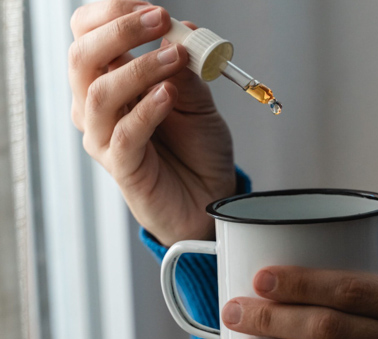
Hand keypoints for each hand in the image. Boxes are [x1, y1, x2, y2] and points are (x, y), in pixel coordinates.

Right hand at [69, 0, 235, 245]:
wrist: (210, 197)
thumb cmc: (198, 148)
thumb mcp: (198, 100)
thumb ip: (186, 69)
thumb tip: (178, 32)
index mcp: (110, 80)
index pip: (87, 35)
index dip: (111, 14)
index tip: (150, 8)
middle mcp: (98, 106)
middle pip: (83, 57)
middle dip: (119, 31)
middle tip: (159, 18)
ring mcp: (104, 136)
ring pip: (99, 93)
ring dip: (139, 68)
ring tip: (175, 57)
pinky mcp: (121, 165)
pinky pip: (123, 134)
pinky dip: (146, 109)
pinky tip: (168, 95)